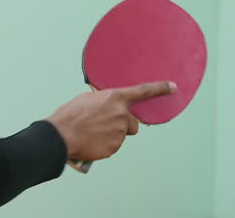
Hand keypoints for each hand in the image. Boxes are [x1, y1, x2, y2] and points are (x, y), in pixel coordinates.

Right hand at [46, 81, 175, 162]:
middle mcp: (121, 114)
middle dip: (122, 125)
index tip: (173, 87)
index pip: (142, 91)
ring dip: (111, 135)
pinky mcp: (115, 146)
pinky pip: (114, 145)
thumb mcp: (87, 100)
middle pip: (132, 123)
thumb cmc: (69, 115)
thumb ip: (104, 102)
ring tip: (91, 133)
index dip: (160, 88)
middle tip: (102, 125)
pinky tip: (92, 141)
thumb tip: (107, 107)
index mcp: (114, 98)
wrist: (61, 135)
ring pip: (121, 135)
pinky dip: (105, 145)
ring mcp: (119, 132)